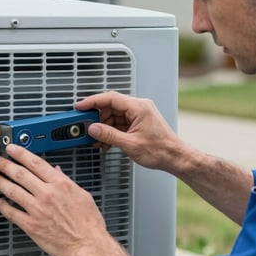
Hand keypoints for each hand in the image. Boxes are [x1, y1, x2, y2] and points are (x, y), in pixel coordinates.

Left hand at [0, 144, 113, 255]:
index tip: (12, 149)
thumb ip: (66, 181)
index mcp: (60, 184)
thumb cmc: (88, 223)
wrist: (88, 245)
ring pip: (13, 191)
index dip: (20, 153)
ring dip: (0, 182)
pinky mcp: (31, 226)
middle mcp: (47, 194)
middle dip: (5, 165)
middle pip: (20, 174)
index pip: (35, 163)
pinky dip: (3, 206)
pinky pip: (12, 213)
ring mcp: (37, 210)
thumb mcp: (82, 195)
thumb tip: (56, 171)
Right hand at [75, 91, 189, 172]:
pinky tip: (107, 141)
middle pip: (111, 107)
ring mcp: (139, 115)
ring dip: (105, 127)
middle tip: (88, 129)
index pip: (111, 98)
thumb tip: (93, 128)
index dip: (93, 101)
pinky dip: (112, 131)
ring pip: (114, 116)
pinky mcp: (139, 123)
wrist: (175, 158)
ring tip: (99, 140)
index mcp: (138, 107)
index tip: (80, 106)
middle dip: (98, 119)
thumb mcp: (130, 144)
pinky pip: (120, 122)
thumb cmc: (161, 150)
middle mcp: (139, 107)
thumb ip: (109, 135)